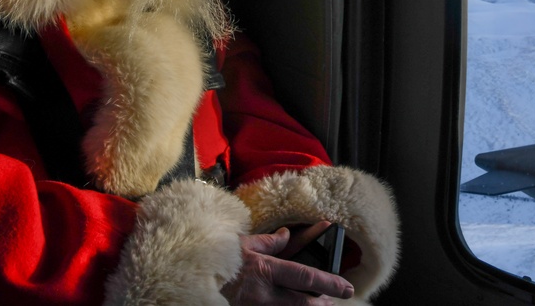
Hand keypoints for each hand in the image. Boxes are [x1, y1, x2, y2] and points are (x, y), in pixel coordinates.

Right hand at [222, 228, 354, 304]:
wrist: (187, 277)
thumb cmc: (215, 257)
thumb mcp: (243, 244)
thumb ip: (269, 242)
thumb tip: (286, 234)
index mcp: (264, 270)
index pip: (306, 277)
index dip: (330, 283)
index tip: (347, 287)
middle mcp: (262, 293)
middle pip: (302, 304)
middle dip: (322, 304)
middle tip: (333, 300)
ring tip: (317, 305)